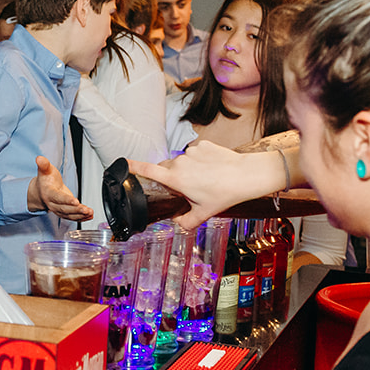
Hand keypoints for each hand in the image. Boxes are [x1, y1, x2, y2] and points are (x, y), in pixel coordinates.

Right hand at [26, 156, 91, 220]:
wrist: (42, 190)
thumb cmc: (46, 180)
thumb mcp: (45, 170)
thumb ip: (44, 164)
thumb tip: (39, 158)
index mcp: (48, 193)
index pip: (58, 198)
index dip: (66, 200)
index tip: (75, 201)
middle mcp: (52, 204)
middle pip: (65, 209)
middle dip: (76, 210)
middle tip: (86, 210)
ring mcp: (58, 209)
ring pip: (69, 215)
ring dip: (80, 215)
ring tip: (90, 213)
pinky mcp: (64, 212)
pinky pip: (72, 217)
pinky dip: (81, 218)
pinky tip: (89, 216)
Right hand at [128, 142, 276, 229]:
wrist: (246, 175)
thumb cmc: (225, 193)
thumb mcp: (203, 213)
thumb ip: (186, 221)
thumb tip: (178, 224)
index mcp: (175, 179)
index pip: (146, 170)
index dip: (132, 167)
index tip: (123, 164)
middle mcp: (180, 162)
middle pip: (165, 168)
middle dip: (170, 178)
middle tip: (185, 189)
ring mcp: (191, 152)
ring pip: (181, 161)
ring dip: (187, 169)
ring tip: (204, 179)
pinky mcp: (202, 144)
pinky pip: (194, 153)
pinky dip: (199, 160)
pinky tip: (211, 169)